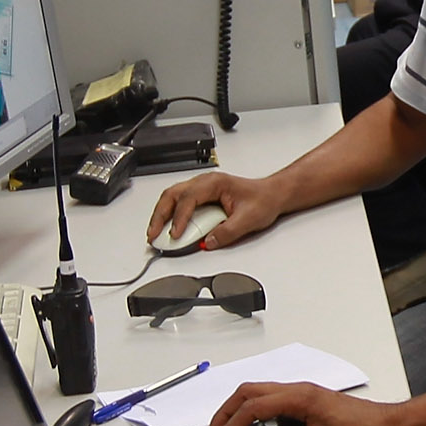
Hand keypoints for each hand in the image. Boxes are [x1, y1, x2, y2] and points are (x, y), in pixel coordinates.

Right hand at [147, 170, 282, 250]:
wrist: (272, 194)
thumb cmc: (263, 199)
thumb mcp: (248, 219)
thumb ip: (228, 232)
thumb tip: (209, 242)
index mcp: (214, 183)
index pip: (188, 198)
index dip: (179, 218)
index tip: (175, 235)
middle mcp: (205, 182)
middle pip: (172, 195)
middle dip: (159, 216)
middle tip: (153, 235)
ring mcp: (202, 188)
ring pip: (172, 197)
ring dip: (161, 215)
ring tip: (155, 233)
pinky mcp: (201, 196)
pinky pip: (179, 203)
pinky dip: (169, 215)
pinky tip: (167, 227)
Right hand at [207, 382, 410, 425]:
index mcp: (302, 398)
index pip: (254, 407)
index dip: (233, 425)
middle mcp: (301, 391)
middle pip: (251, 392)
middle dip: (227, 411)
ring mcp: (305, 396)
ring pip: (261, 394)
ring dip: (240, 410)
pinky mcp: (310, 403)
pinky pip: (274, 401)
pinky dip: (256, 412)